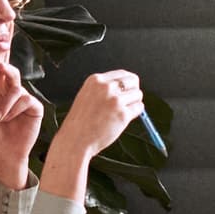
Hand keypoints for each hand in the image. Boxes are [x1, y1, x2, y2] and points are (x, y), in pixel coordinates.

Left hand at [0, 62, 43, 190]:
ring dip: (5, 104)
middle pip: (12, 73)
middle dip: (6, 68)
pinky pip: (26, 100)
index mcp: (0, 91)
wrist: (2, 151)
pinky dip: (14, 109)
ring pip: (17, 89)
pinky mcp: (35, 108)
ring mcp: (25, 100)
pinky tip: (9, 119)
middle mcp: (13, 93)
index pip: (0, 73)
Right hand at [40, 70, 147, 196]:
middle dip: (134, 91)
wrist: (75, 140)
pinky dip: (136, 113)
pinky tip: (124, 119)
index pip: (122, 73)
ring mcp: (115, 100)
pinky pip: (139, 108)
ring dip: (134, 103)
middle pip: (133, 81)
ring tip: (122, 112)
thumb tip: (125, 87)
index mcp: (95, 80)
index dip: (128, 82)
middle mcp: (106, 87)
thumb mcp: (87, 96)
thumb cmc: (80, 122)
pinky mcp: (122, 114)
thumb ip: (104, 90)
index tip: (130, 88)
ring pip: (138, 95)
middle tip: (130, 101)